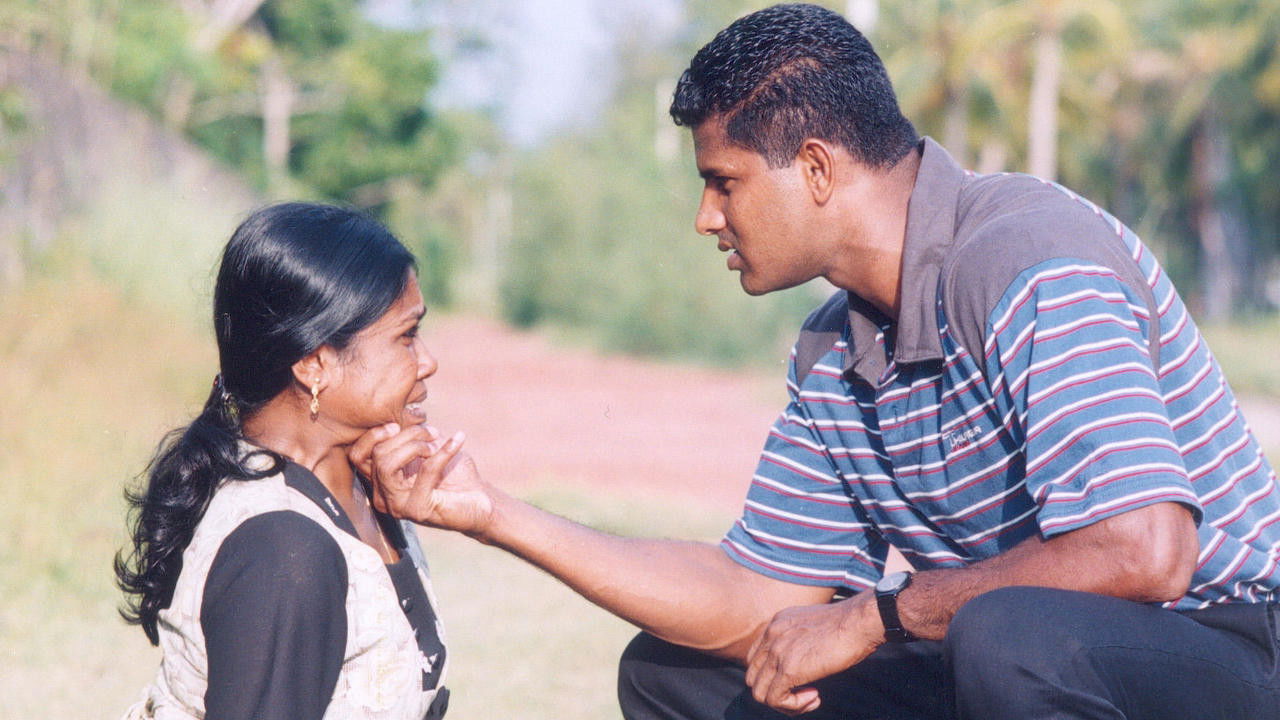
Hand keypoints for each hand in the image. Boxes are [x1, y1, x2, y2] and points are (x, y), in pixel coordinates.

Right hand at [349, 423, 493, 535]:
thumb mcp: (427, 447)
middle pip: (377, 455)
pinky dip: (443, 451)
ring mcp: (397, 506)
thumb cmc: (454, 472)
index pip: (357, 456)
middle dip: (406, 435)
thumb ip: (408, 436)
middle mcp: (383, 496)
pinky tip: (458, 440)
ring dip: (416, 445)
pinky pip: (425, 471)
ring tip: (438, 441)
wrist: (480, 500)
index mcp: (380, 481)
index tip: (397, 424)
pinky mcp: (417, 510)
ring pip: (388, 463)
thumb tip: (399, 417)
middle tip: (432, 433)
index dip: (374, 435)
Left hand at [744, 593, 882, 714]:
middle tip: (804, 694)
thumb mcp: (813, 627)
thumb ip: (799, 641)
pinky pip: (774, 699)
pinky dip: (793, 706)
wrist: (860, 621)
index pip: (755, 659)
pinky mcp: (789, 669)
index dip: (772, 676)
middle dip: (775, 692)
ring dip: (785, 703)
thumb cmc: (848, 625)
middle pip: (753, 677)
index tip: (798, 679)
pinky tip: (815, 697)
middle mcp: (771, 635)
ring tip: (811, 698)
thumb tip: (801, 664)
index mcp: (776, 624)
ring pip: (759, 693)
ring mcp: (777, 652)